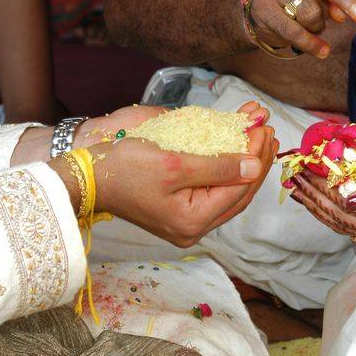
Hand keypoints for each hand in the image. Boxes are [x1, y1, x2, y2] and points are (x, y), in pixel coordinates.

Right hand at [89, 103, 275, 246]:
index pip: (239, 187)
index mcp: (193, 220)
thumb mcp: (173, 163)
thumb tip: (253, 166)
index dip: (256, 156)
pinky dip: (229, 170)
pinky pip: (215, 192)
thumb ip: (217, 166)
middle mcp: (194, 228)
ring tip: (259, 138)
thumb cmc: (124, 168)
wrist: (88, 179)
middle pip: (239, 193)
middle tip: (266, 130)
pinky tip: (238, 153)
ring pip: (230, 193)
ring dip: (246, 164)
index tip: (263, 127)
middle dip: (256, 160)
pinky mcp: (182, 212)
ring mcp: (188, 223)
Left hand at [290, 154, 355, 246]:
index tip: (303, 170)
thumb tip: (349, 199)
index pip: (348, 208)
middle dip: (314, 198)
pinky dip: (335, 212)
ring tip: (298, 190)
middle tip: (292, 178)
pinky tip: (321, 201)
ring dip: (320, 207)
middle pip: (342, 220)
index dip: (323, 189)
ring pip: (346, 226)